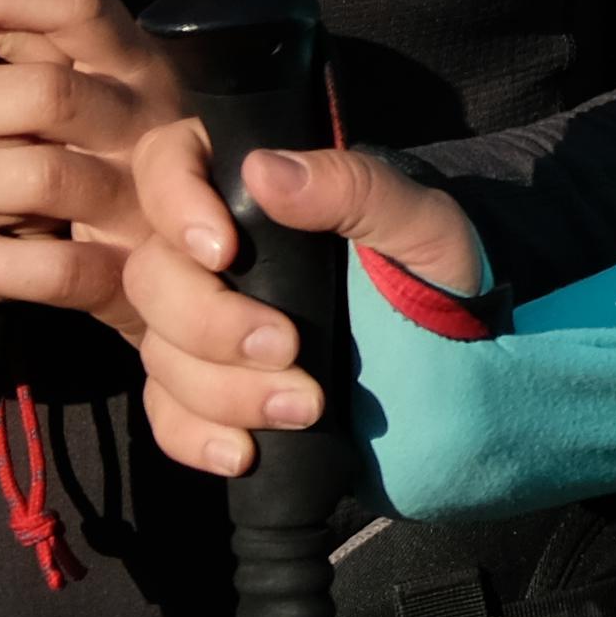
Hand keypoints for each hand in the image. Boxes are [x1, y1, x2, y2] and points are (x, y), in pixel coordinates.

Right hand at [119, 126, 489, 477]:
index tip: (222, 250)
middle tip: (287, 347)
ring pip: (159, 351)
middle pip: (152, 275)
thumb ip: (351, 188)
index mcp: (254, 189)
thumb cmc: (440, 267)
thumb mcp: (418, 222)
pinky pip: (168, 415)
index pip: (169, 163)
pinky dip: (195, 438)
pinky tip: (242, 453)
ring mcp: (202, 324)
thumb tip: (262, 170)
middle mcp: (211, 253)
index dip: (174, 204)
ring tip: (305, 407)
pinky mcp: (208, 388)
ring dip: (221, 390)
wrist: (463, 353)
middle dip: (210, 322)